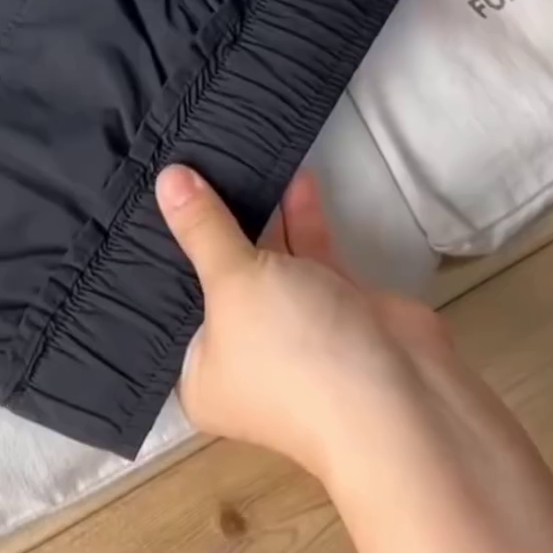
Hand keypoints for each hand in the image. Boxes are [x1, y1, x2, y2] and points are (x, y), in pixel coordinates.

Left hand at [156, 164, 552, 552]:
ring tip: (240, 156)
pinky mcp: (338, 309)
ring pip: (269, 263)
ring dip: (263, 216)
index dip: (164, 253)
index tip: (152, 195)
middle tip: (191, 161)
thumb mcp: (234, 283)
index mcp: (200, 374)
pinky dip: (303, 220)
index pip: (170, 306)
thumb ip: (203, 228)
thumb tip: (166, 178)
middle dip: (215, 225)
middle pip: (220, 279)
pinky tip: (292, 175)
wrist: (400, 397)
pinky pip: (310, 257)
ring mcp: (295, 332)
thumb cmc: (292, 350)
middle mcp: (243, 355)